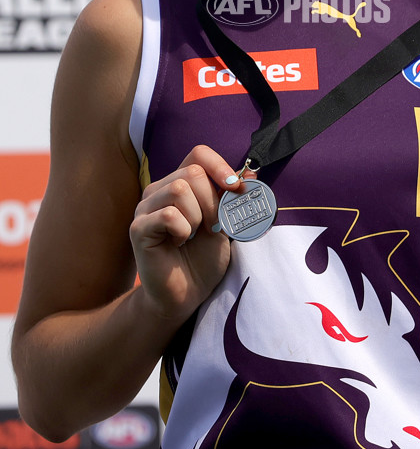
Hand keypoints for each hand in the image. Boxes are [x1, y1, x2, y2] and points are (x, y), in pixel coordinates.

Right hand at [129, 145, 251, 324]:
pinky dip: (183, 230)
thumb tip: (252, 173)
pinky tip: (180, 243)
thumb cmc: (203, 258)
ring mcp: (145, 208)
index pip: (198, 153)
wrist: (186, 295)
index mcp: (179, 182)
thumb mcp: (225, 223)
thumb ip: (233, 199)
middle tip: (211, 227)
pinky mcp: (138, 228)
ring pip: (179, 190)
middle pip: (192, 172)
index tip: (236, 189)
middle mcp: (159, 190)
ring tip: (193, 235)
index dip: (219, 166)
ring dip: (197, 217)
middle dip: (212, 202)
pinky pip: (168, 215)